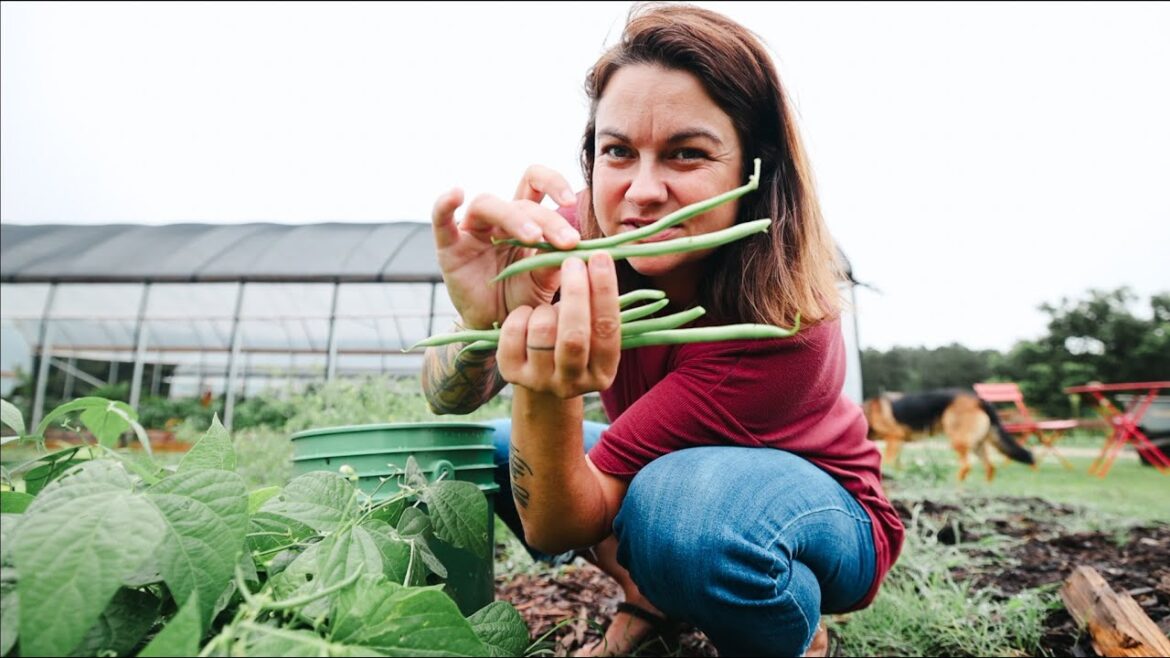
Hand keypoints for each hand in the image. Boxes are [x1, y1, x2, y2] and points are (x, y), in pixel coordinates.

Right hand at [430, 166, 580, 329]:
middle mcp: (498, 219)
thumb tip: (579, 246)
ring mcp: (472, 230)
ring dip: (514, 217)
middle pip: (520, 202)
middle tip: (567, 241)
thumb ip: (555, 261)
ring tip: (534, 238)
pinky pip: (441, 220)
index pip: (537, 185)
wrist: (495, 326)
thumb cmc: (521, 299)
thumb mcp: (544, 281)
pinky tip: (457, 194)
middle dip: (547, 219)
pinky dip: (445, 204)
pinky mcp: (448, 247)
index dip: (554, 183)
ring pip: (488, 205)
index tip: (572, 202)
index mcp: (525, 219)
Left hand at [496, 253, 620, 397]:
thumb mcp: (588, 329)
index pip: (607, 329)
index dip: (604, 290)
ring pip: (541, 332)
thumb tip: (594, 256)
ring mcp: (540, 381)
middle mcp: (572, 383)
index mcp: (602, 372)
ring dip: (545, 308)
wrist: (538, 377)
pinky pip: (513, 334)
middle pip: (574, 336)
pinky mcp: (511, 373)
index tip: (600, 257)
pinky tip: (527, 315)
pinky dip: (520, 315)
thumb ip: (594, 303)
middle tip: (573, 261)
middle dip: (575, 292)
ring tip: (547, 306)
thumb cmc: (571, 340)